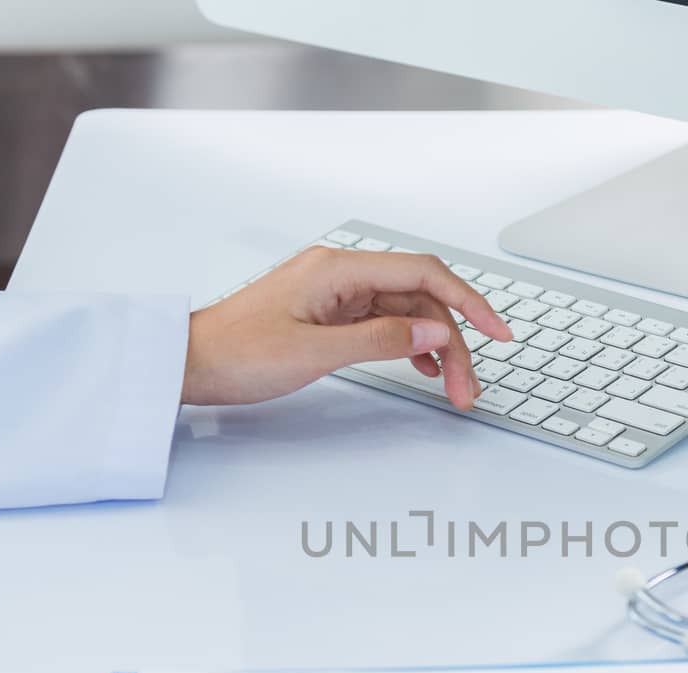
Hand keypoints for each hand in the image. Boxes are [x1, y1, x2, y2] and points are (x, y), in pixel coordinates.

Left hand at [181, 247, 512, 408]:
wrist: (189, 363)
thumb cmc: (235, 353)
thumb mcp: (314, 353)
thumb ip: (380, 342)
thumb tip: (433, 335)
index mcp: (338, 269)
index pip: (423, 274)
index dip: (468, 301)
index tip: (497, 331)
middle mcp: (341, 274)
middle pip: (420, 299)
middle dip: (453, 342)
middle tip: (468, 388)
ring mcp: (337, 294)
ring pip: (407, 315)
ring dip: (435, 350)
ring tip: (453, 389)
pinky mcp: (331, 314)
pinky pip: (385, 323)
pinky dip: (410, 345)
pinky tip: (424, 369)